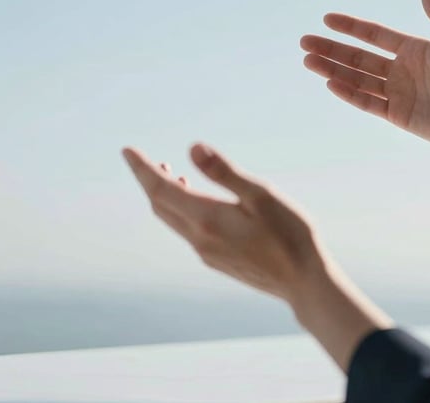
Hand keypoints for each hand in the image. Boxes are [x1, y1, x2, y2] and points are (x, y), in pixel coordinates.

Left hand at [122, 143, 324, 304]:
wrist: (303, 281)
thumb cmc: (288, 233)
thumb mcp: (260, 195)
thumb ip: (224, 172)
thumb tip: (191, 148)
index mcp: (207, 219)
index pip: (161, 190)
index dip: (142, 169)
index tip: (127, 150)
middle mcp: (200, 239)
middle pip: (161, 207)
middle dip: (151, 182)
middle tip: (148, 160)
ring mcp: (208, 253)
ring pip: (174, 221)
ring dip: (167, 197)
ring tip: (174, 175)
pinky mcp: (218, 260)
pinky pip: (188, 232)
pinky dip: (183, 211)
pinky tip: (200, 204)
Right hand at [300, 0, 429, 154]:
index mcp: (415, 50)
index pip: (374, 35)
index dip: (350, 27)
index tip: (326, 19)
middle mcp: (402, 70)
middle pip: (358, 57)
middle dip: (331, 49)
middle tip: (304, 41)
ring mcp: (399, 93)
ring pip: (357, 79)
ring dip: (332, 70)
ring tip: (307, 60)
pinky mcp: (398, 115)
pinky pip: (368, 102)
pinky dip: (348, 93)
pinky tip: (330, 82)